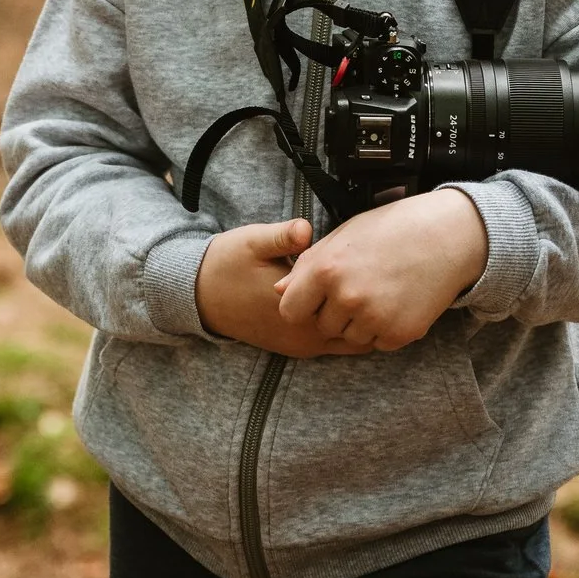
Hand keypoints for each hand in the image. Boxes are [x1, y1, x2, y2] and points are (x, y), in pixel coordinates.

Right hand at [195, 217, 373, 357]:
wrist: (198, 295)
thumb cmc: (228, 264)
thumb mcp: (253, 242)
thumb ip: (282, 237)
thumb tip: (305, 229)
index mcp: (298, 311)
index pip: (352, 304)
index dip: (367, 283)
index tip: (375, 261)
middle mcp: (303, 336)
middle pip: (360, 328)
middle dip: (370, 305)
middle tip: (380, 275)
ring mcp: (300, 346)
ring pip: (350, 340)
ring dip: (360, 317)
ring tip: (368, 287)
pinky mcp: (294, 347)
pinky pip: (334, 344)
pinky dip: (346, 325)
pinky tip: (347, 300)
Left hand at [273, 188, 488, 351]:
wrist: (446, 236)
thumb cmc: (392, 229)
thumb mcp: (343, 236)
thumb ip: (308, 265)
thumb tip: (278, 291)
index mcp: (326, 269)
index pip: (290, 311)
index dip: (303, 305)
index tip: (318, 296)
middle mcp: (347, 297)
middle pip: (323, 326)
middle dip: (335, 313)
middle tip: (361, 286)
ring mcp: (374, 318)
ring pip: (350, 338)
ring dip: (360, 323)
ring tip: (381, 292)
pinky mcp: (399, 334)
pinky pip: (378, 343)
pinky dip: (385, 329)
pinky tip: (398, 301)